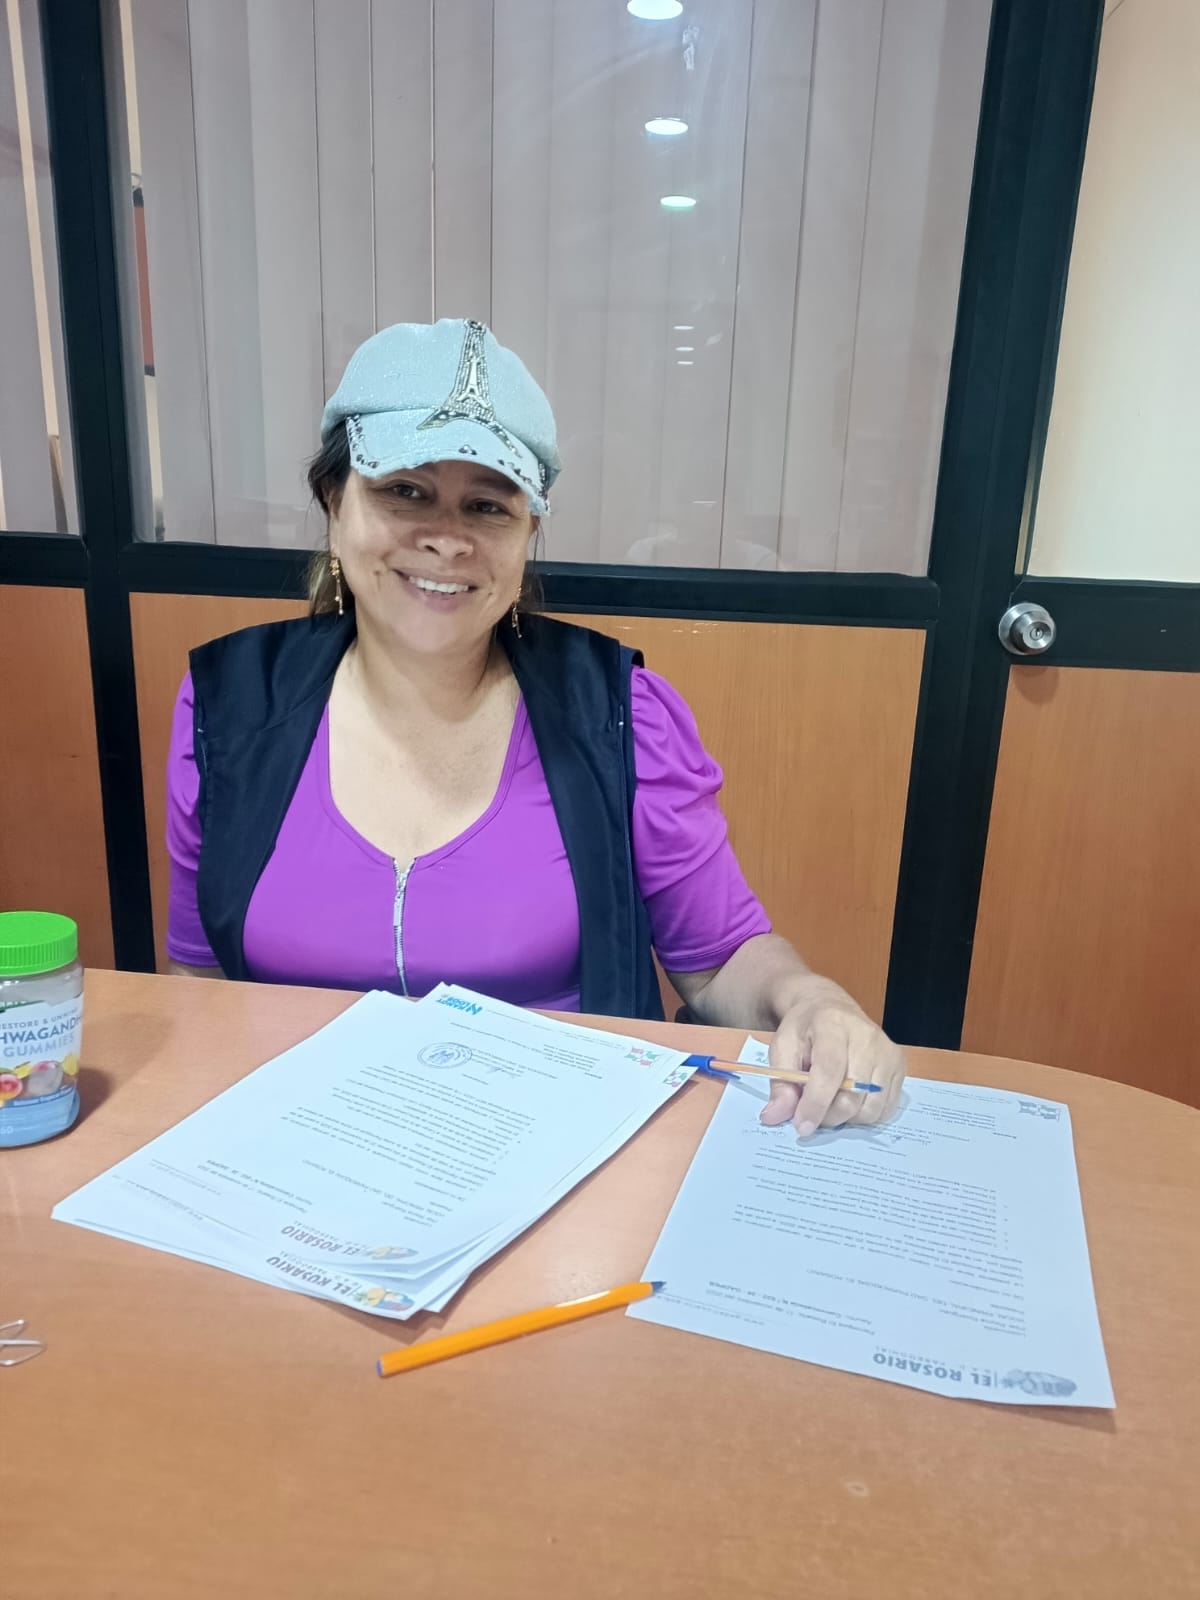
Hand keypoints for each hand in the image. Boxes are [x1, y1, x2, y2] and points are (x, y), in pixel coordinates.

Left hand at [760, 978, 904, 1137]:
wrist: (830, 1008)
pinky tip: (850, 1100)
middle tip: (811, 1113)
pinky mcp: (900, 1065)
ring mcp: (888, 1051)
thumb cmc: (804, 1030)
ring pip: (870, 1108)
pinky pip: (885, 1108)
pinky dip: (864, 1114)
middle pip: (852, 1095)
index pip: (829, 1071)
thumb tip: (774, 1117)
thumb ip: (780, 1083)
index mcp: (832, 1024)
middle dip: (827, 1115)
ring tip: (830, 1102)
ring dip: (846, 1118)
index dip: (815, 1103)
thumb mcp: (782, 1048)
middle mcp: (867, 1036)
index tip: (801, 1127)